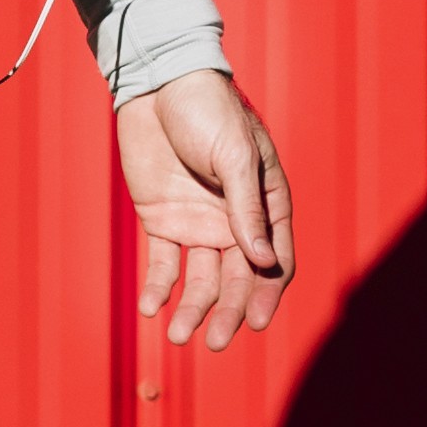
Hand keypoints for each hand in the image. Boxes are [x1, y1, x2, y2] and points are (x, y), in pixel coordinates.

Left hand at [119, 69, 295, 351]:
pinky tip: (151, 309)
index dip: (266, 293)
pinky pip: (163, 264)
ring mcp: (199, 224)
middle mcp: (235, 221)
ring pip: (200, 280)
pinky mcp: (163, 222)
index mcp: (266, 204)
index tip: (254, 320)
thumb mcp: (235, 155)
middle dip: (228, 311)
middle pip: (236, 279)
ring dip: (192, 309)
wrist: (159, 84)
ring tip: (179, 335)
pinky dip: (158, 287)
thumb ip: (247, 208)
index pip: (274, 260)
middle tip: (217, 342)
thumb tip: (263, 262)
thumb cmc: (209, 109)